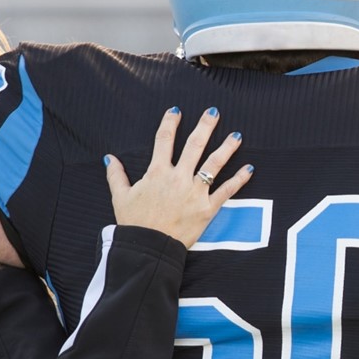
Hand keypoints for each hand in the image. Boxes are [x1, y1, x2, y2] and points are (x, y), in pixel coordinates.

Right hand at [105, 108, 252, 246]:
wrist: (150, 248)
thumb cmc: (135, 223)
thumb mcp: (121, 197)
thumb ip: (116, 175)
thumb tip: (109, 158)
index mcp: (157, 173)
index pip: (164, 140)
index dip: (170, 123)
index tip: (176, 111)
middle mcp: (178, 178)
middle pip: (194, 145)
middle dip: (205, 126)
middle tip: (214, 112)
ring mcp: (195, 192)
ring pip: (214, 164)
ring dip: (227, 148)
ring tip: (237, 135)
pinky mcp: (207, 208)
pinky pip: (226, 191)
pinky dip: (239, 179)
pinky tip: (249, 168)